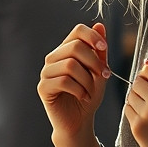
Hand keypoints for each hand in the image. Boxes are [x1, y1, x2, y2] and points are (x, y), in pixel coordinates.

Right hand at [38, 23, 112, 139]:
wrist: (79, 121)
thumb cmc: (89, 95)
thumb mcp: (99, 71)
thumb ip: (99, 51)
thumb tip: (99, 25)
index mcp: (66, 51)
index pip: (77, 31)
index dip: (92, 36)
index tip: (104, 48)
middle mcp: (53, 58)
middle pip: (75, 47)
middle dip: (94, 62)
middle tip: (104, 76)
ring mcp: (46, 73)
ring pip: (70, 65)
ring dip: (87, 79)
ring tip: (91, 91)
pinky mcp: (43, 88)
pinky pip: (63, 81)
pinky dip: (79, 90)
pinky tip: (83, 97)